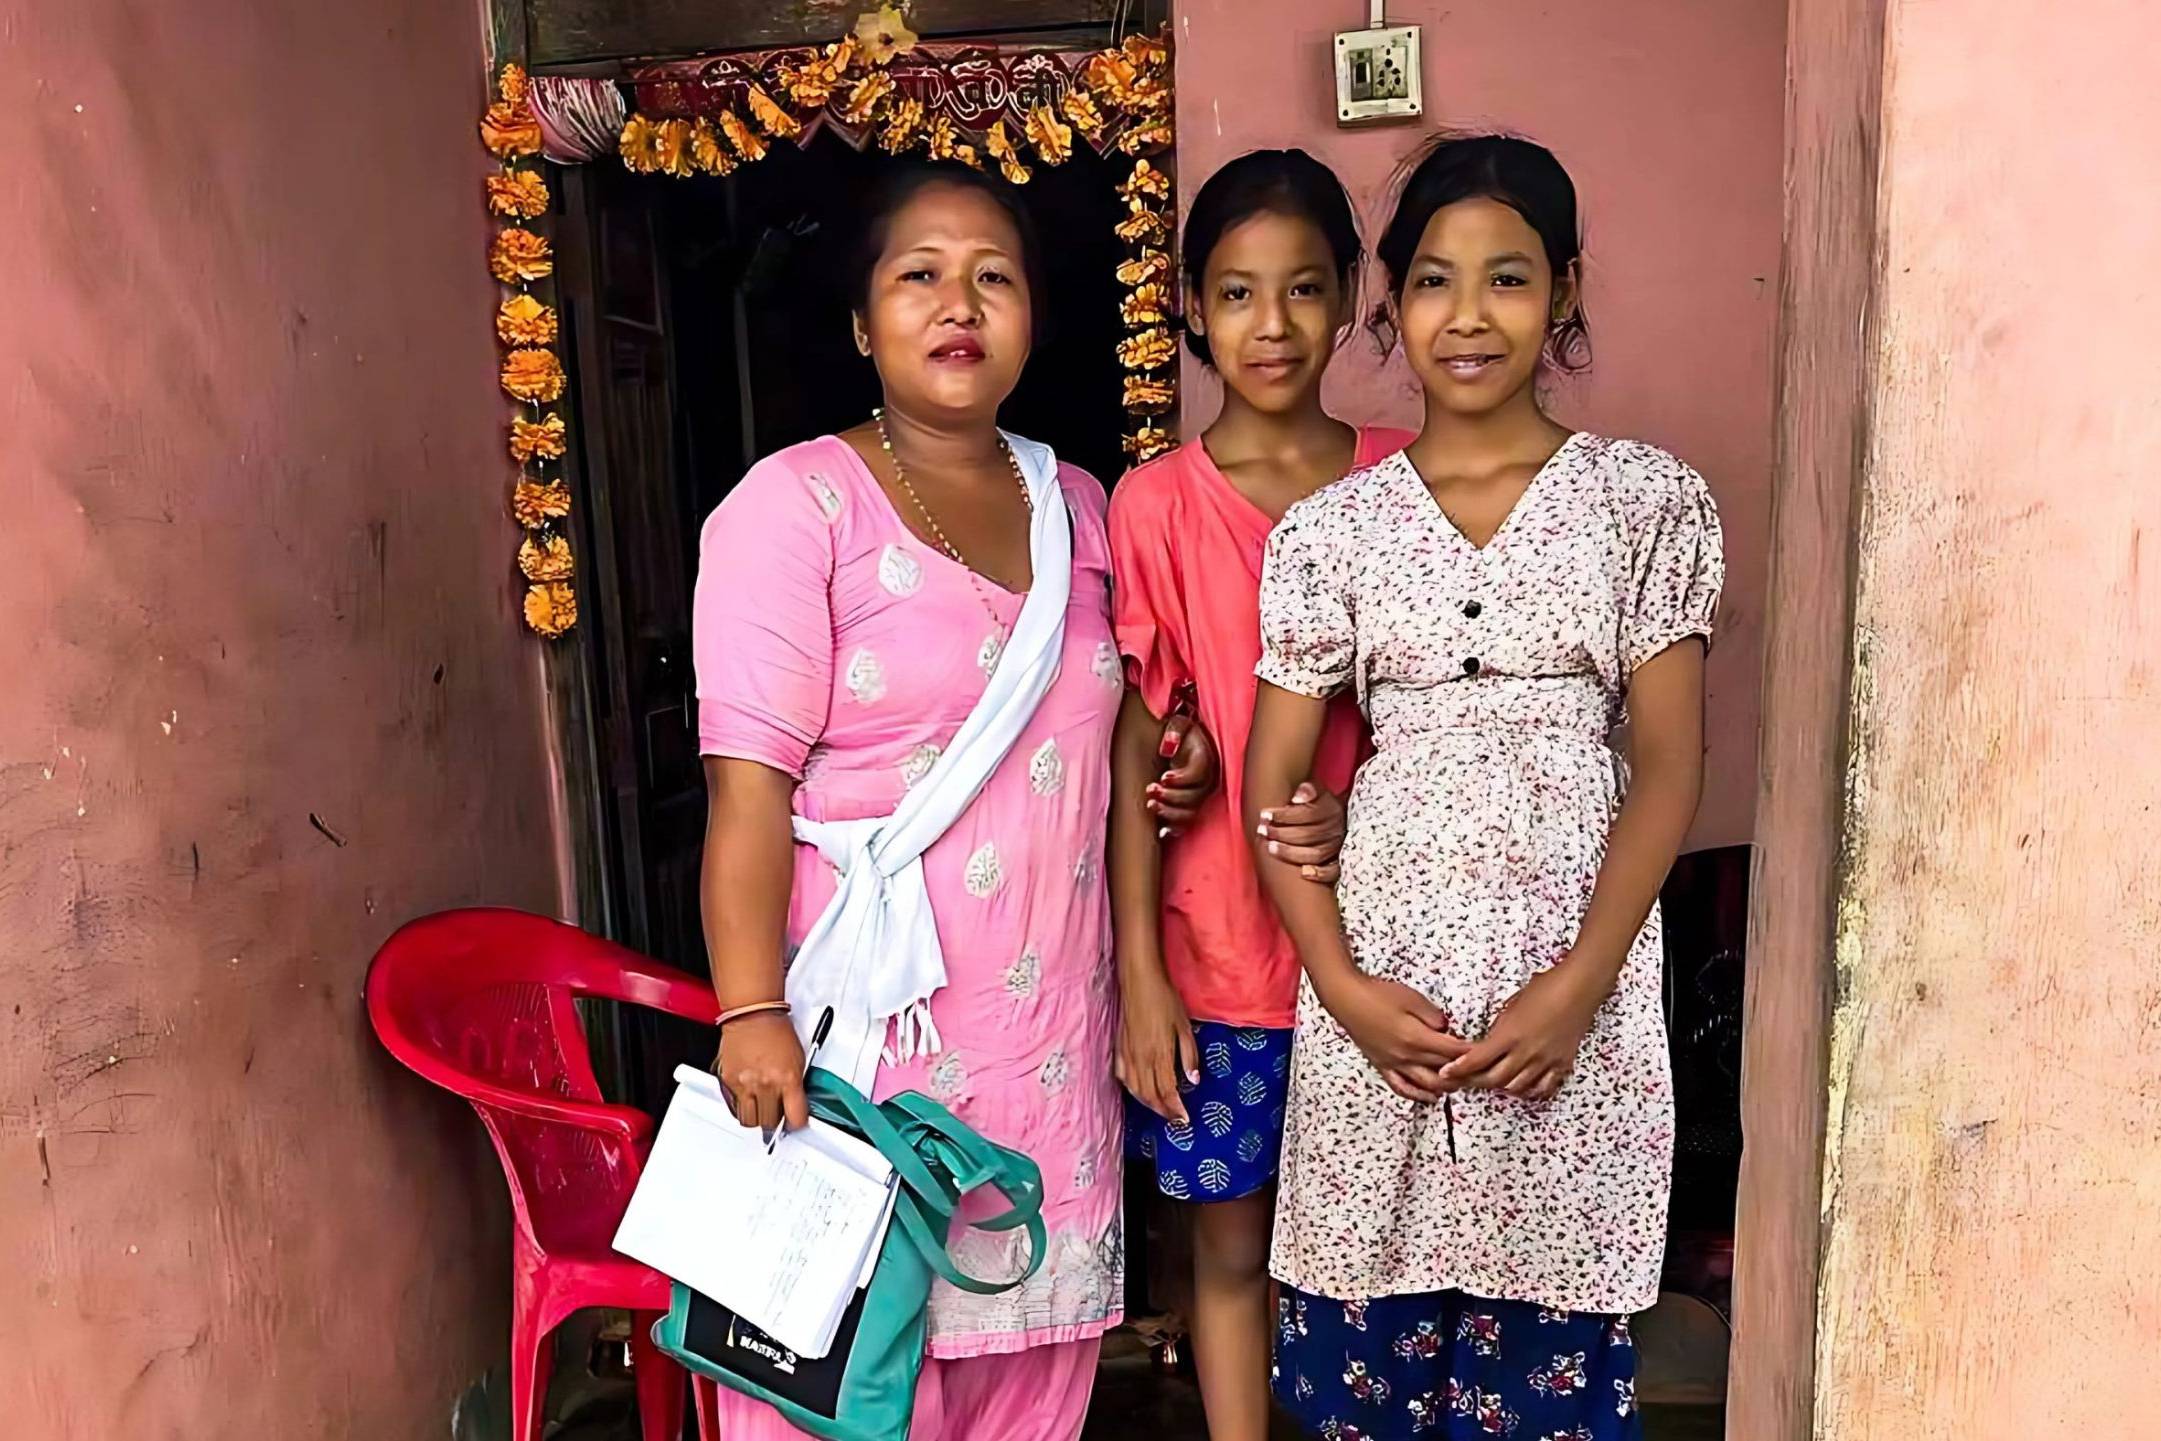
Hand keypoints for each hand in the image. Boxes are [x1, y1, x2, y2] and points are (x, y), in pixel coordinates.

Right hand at [713, 1011, 809, 1133]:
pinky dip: (741, 1107)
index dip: (797, 1123)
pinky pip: (734, 1107)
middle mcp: (765, 1084)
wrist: (753, 1014)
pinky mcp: (728, 1082)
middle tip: (777, 1111)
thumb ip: (796, 1086)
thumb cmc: (776, 1031)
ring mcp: (744, 1084)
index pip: (796, 1117)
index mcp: (787, 1078)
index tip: (796, 1122)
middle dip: (776, 1119)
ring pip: (749, 1121)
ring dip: (757, 1117)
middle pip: (770, 1122)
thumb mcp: (799, 1059)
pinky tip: (748, 1098)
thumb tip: (795, 1105)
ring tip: (761, 1106)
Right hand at [1115, 967, 1198, 1122]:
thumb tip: (1193, 1080)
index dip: (1175, 1109)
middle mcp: (1141, 1059)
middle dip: (1163, 1111)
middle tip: (1174, 1119)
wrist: (1139, 981)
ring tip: (1160, 1109)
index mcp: (1159, 1054)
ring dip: (1148, 1104)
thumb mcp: (1184, 1026)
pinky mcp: (1119, 1048)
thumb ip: (1189, 1055)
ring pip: (1135, 1090)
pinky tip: (1139, 1090)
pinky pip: (1123, 1077)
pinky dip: (1132, 1089)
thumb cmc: (1165, 999)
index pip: (1167, 1091)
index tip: (1184, 1119)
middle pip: (1150, 1096)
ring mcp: (1127, 1054)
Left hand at [1150, 708, 1217, 835]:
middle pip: (1195, 797)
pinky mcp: (1191, 806)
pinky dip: (1174, 828)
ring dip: (1170, 813)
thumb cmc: (1179, 732)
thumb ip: (1174, 729)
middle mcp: (1207, 780)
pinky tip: (1160, 831)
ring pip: (1191, 813)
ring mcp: (1200, 795)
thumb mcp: (1178, 722)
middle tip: (1151, 790)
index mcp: (1206, 759)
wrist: (1184, 743)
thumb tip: (1168, 746)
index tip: (1163, 777)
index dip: (1182, 779)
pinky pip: (1187, 823)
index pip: (1199, 773)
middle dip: (1171, 797)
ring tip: (1151, 805)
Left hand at [1258, 782, 1346, 882]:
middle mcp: (1337, 829)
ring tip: (1270, 848)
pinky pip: (1332, 872)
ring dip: (1291, 852)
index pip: (1309, 814)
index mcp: (1333, 809)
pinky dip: (1320, 874)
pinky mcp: (1338, 862)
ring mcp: (1338, 847)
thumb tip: (1297, 797)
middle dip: (1282, 833)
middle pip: (1309, 835)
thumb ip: (1307, 790)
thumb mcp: (1314, 792)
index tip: (1264, 815)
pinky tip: (1303, 873)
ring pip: (1316, 854)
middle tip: (1262, 831)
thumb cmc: (1316, 805)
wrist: (1333, 819)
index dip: (1285, 815)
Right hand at [1319, 972, 1468, 1103]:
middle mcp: (1407, 1056)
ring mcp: (1394, 1064)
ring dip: (1447, 1087)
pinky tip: (1430, 1096)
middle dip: (1465, 1073)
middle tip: (1480, 1071)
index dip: (1472, 1054)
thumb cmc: (1377, 994)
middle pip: (1444, 1072)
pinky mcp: (1383, 1065)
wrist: (1346, 998)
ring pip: (1427, 1085)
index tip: (1486, 1052)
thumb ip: (1434, 1016)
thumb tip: (1447, 1029)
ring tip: (1461, 1083)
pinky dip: (1419, 1095)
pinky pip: (1403, 1087)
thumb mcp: (1412, 998)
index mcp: (1416, 1038)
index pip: (1453, 1052)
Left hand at [1441, 962, 1605, 1099]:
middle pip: (1494, 1079)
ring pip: (1517, 1087)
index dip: (1459, 1069)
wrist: (1579, 987)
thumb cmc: (1546, 987)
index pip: (1477, 1060)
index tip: (1447, 1072)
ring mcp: (1545, 1061)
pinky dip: (1529, 1090)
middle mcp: (1527, 1052)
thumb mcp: (1512, 1004)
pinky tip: (1521, 1087)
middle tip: (1464, 1080)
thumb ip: (1500, 1027)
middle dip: (1474, 1081)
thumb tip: (1491, 1040)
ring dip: (1500, 1087)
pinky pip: (1543, 1087)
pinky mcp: (1562, 1064)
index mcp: (1510, 1034)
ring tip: (1491, 1081)